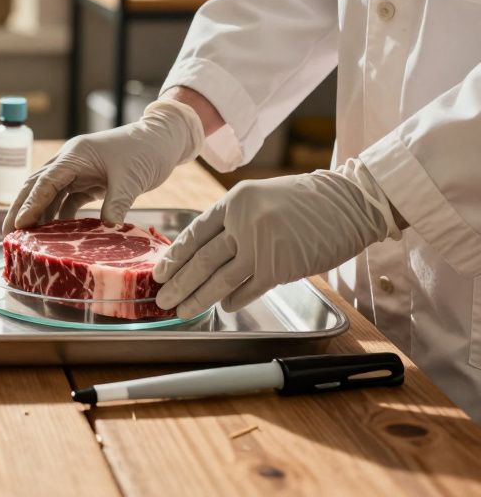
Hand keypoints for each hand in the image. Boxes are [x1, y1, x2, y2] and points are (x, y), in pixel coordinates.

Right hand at [3, 99, 204, 233]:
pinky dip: (57, 215)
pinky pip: (65, 200)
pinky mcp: (87, 181)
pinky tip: (53, 233)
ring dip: (37, 214)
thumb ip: (117, 202)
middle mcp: (70, 162)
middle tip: (7, 233)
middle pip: (37, 186)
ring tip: (25, 238)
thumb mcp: (132, 178)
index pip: (46, 181)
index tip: (20, 224)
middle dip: (21, 209)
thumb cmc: (146, 151)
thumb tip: (106, 227)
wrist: (162, 139)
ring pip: (48, 194)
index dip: (31, 203)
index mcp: (75, 155)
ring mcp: (77, 171)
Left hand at [152, 159, 398, 317]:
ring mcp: (263, 245)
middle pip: (203, 259)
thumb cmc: (304, 202)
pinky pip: (250, 287)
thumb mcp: (260, 199)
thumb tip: (205, 252)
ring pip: (221, 277)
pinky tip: (223, 306)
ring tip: (183, 310)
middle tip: (163, 299)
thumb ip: (233, 221)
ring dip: (199, 297)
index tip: (160, 273)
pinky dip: (234, 298)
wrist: (349, 203)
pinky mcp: (281, 266)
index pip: (195, 233)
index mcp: (235, 201)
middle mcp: (244, 222)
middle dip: (180, 282)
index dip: (175, 256)